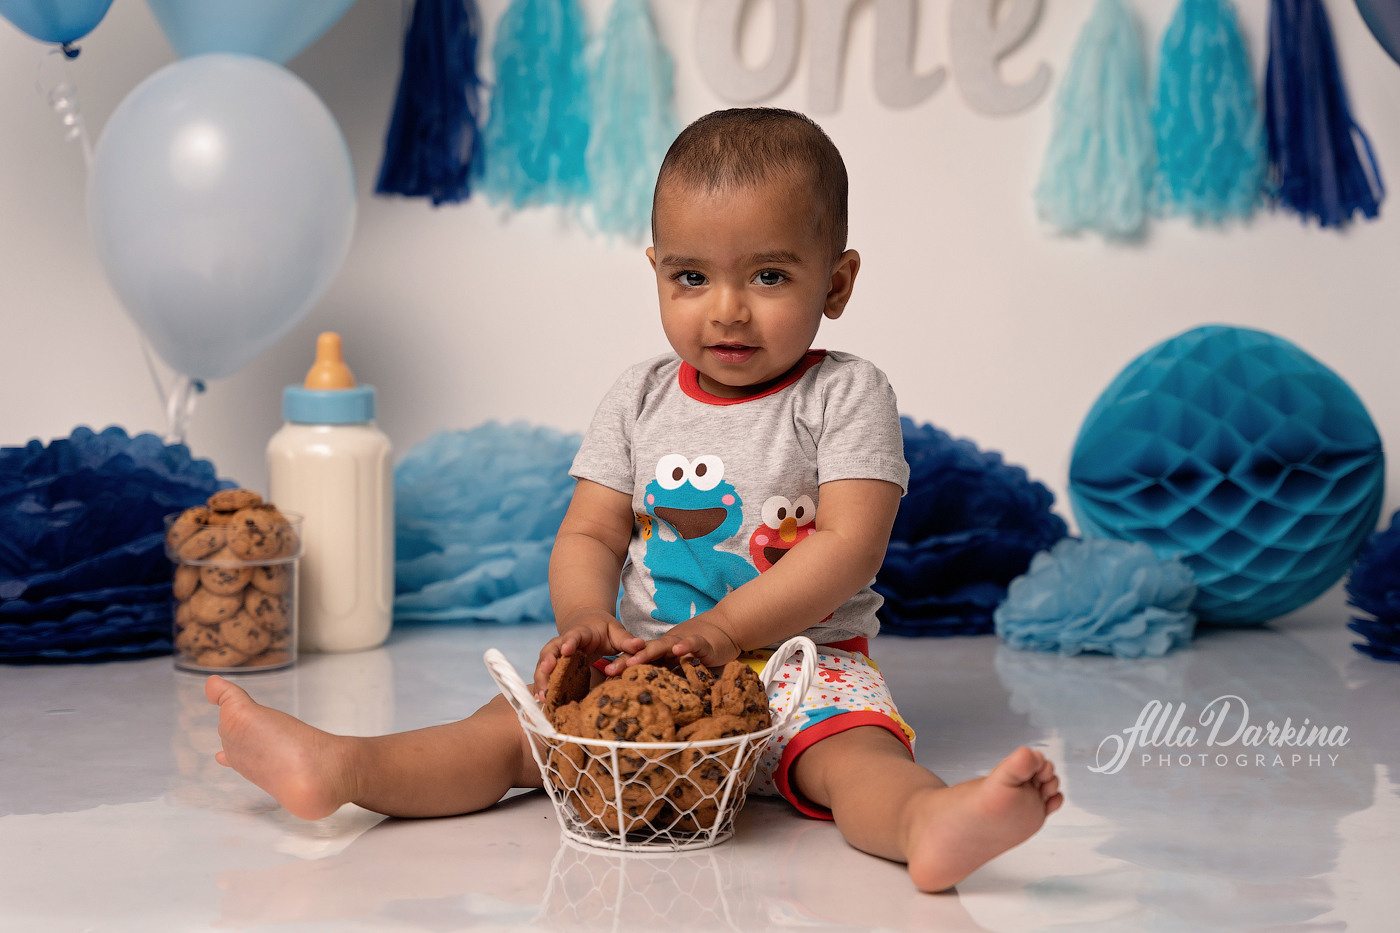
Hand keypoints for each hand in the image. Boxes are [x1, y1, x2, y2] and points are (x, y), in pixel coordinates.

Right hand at [532, 608, 642, 695]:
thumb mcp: (616, 630)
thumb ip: (626, 639)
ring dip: (542, 678)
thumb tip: (640, 645)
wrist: (586, 623)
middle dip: (547, 660)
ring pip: (544, 664)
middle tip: (546, 671)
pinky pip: (545, 675)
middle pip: (551, 649)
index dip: (569, 642)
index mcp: (581, 632)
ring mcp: (557, 654)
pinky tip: (541, 700)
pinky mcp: (555, 665)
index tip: (566, 650)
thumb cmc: (603, 629)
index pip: (573, 636)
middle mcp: (564, 642)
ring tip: (541, 695)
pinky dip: (541, 686)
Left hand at [605, 615, 739, 674]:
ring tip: (634, 660)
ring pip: (663, 646)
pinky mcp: (702, 642)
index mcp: (662, 654)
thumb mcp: (681, 667)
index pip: (639, 660)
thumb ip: (667, 679)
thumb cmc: (700, 652)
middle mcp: (668, 647)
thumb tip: (649, 700)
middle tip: (610, 670)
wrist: (725, 629)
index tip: (605, 679)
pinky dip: (685, 646)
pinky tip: (678, 650)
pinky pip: (692, 643)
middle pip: (644, 652)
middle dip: (626, 661)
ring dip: (648, 652)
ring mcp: (684, 643)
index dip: (622, 668)